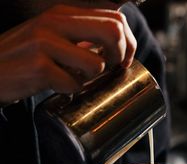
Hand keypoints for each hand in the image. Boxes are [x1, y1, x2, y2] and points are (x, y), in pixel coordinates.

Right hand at [0, 4, 135, 103]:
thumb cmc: (24, 57)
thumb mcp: (52, 37)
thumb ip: (79, 38)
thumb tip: (114, 49)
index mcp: (63, 14)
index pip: (114, 18)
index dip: (128, 42)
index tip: (123, 60)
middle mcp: (56, 22)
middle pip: (113, 32)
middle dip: (121, 57)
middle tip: (112, 70)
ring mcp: (46, 43)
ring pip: (96, 64)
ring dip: (92, 79)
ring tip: (75, 78)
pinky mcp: (39, 67)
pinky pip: (73, 85)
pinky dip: (70, 91)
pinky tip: (57, 86)